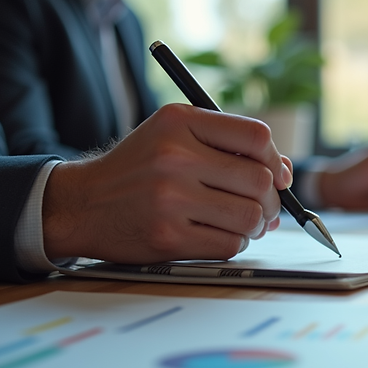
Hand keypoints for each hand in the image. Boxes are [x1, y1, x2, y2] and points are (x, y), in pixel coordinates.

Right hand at [42, 104, 292, 262]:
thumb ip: (228, 146)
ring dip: (255, 225)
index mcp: (180, 122)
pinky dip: (234, 243)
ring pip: (250, 217)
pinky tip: (219, 235)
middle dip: (272, 200)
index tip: (276, 175)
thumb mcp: (174, 137)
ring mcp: (170, 200)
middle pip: (260, 181)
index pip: (256, 137)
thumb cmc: (140, 169)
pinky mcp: (167, 237)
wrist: (81, 204)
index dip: (276, 160)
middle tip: (264, 207)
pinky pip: (229, 245)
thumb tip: (285, 173)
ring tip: (241, 222)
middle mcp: (174, 157)